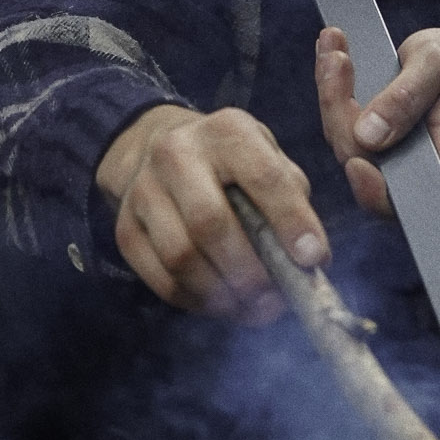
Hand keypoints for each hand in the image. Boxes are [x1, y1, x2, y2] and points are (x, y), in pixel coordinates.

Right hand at [95, 102, 328, 325]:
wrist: (157, 145)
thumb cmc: (229, 160)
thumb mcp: (266, 155)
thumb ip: (290, 195)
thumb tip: (310, 258)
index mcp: (226, 131)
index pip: (264, 176)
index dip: (291, 221)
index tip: (314, 259)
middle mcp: (177, 154)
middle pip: (210, 224)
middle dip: (249, 272)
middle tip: (276, 300)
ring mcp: (144, 191)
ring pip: (181, 258)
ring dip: (222, 295)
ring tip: (253, 308)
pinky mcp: (125, 228)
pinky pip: (161, 280)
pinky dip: (197, 302)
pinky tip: (222, 304)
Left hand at [315, 25, 439, 216]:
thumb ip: (409, 98)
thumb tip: (369, 136)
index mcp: (439, 164)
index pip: (398, 198)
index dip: (370, 189)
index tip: (355, 163)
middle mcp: (404, 167)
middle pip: (357, 156)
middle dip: (339, 107)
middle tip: (339, 59)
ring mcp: (380, 151)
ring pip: (340, 132)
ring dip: (330, 86)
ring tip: (333, 40)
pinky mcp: (362, 131)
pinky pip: (338, 112)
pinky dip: (331, 78)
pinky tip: (329, 45)